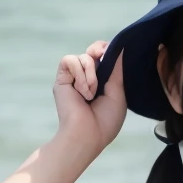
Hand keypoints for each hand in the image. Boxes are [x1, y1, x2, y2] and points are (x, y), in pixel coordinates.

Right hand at [53, 40, 125, 157]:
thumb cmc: (105, 120)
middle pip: (92, 52)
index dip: (106, 50)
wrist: (87, 135)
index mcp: (101, 82)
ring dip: (91, 74)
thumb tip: (120, 47)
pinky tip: (82, 91)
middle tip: (101, 58)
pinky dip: (79, 74)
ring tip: (91, 94)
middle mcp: (86, 78)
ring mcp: (74, 78)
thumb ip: (117, 70)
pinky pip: (69, 60)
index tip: (110, 52)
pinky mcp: (62, 79)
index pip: (102, 57)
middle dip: (98, 52)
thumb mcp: (117, 93)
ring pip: (83, 57)